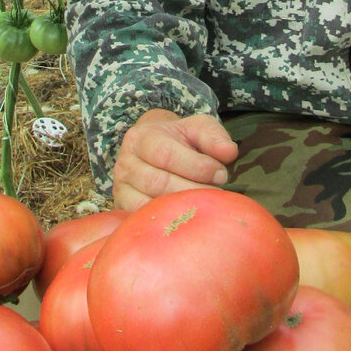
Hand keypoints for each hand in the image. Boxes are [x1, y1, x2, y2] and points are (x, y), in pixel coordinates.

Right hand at [112, 109, 239, 211]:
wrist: (154, 150)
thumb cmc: (178, 140)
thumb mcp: (196, 128)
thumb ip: (213, 136)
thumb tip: (229, 152)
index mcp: (141, 138)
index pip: (166, 154)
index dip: (197, 167)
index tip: (221, 174)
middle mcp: (125, 162)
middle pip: (158, 182)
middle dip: (192, 189)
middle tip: (217, 193)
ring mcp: (122, 188)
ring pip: (150, 203)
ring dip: (182, 207)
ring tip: (204, 205)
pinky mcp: (124, 208)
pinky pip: (144, 219)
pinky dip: (166, 221)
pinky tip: (187, 219)